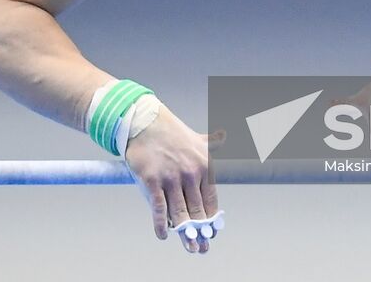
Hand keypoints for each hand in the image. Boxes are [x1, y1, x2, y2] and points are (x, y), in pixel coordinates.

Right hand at [123, 106, 223, 253]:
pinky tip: (164, 235)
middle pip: (197, 211)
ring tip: (189, 247)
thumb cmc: (172, 133)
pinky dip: (161, 225)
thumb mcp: (197, 138)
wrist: (145, 122)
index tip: (211, 233)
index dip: (211, 220)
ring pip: (179, 213)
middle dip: (200, 232)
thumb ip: (212, 142)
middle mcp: (190, 173)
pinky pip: (159, 209)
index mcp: (204, 166)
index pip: (210, 200)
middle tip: (202, 248)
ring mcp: (171, 178)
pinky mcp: (152, 181)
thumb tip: (225, 136)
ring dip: (184, 234)